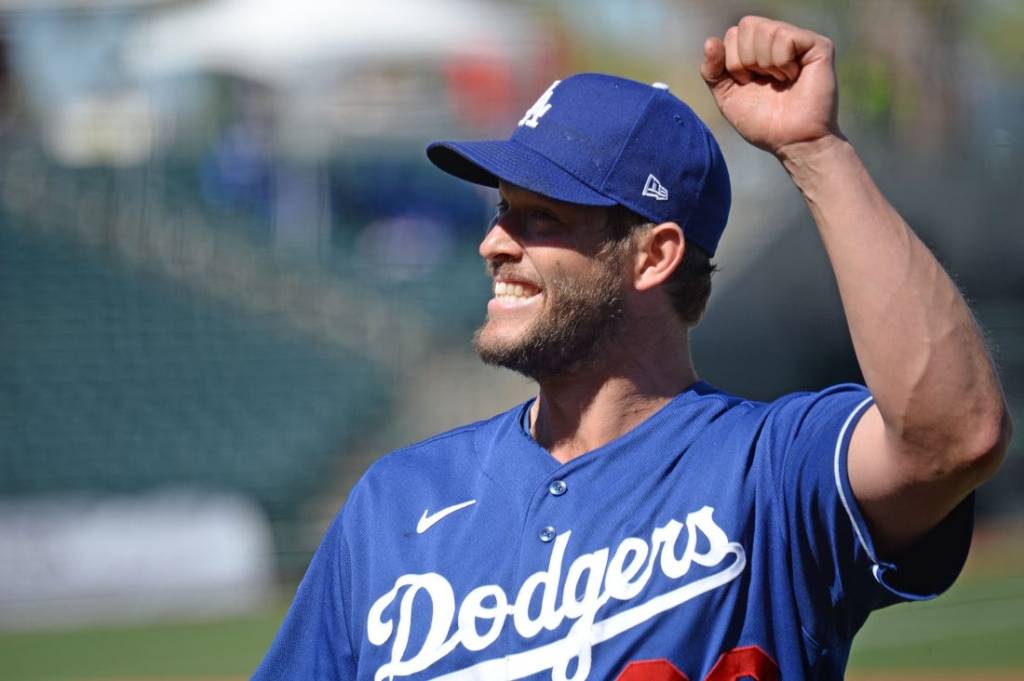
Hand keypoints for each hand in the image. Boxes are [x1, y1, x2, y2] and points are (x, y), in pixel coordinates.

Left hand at [701, 16, 841, 158]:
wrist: (790, 141)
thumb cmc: (762, 122)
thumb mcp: (727, 96)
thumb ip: (713, 70)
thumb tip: (710, 41)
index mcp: (756, 49)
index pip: (732, 34)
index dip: (733, 64)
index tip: (748, 84)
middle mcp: (778, 40)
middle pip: (746, 26)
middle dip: (746, 61)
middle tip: (765, 82)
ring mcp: (799, 41)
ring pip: (765, 29)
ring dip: (765, 64)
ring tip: (780, 81)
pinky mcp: (818, 46)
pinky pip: (785, 37)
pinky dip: (782, 62)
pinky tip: (793, 77)